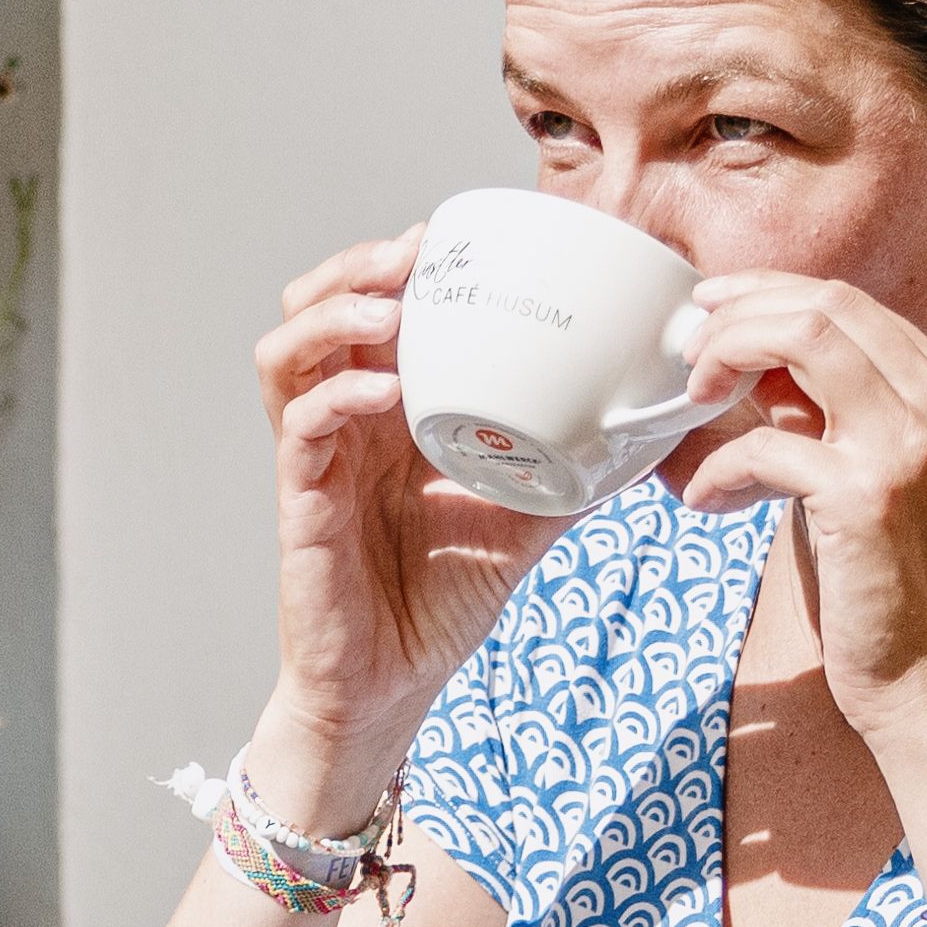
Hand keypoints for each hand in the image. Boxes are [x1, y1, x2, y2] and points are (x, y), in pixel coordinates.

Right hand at [248, 231, 561, 820]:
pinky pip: (302, 429)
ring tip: (387, 303)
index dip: (399, 265)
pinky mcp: (299, 504)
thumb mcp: (524, 519)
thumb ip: (568, 469)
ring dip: (332, 314)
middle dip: (356, 267)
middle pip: (313, 311)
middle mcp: (343, 424)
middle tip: (412, 252)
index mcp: (387, 414)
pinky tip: (386, 390)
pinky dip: (339, 396)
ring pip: (286, 354)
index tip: (451, 237)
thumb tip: (639, 429)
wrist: (391, 689)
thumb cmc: (440, 602)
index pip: (373, 312)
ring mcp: (315, 460)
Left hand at [667, 270, 926, 801]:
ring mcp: (916, 446)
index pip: (853, 304)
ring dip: (727, 358)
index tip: (713, 310)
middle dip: (738, 314)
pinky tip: (705, 500)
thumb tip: (754, 363)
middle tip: (688, 353)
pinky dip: (718, 467)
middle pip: (826, 304)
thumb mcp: (878, 478)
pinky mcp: (870, 497)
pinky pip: (766, 443)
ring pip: (802, 338)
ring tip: (692, 402)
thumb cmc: (897, 590)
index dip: (768, 294)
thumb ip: (836, 415)